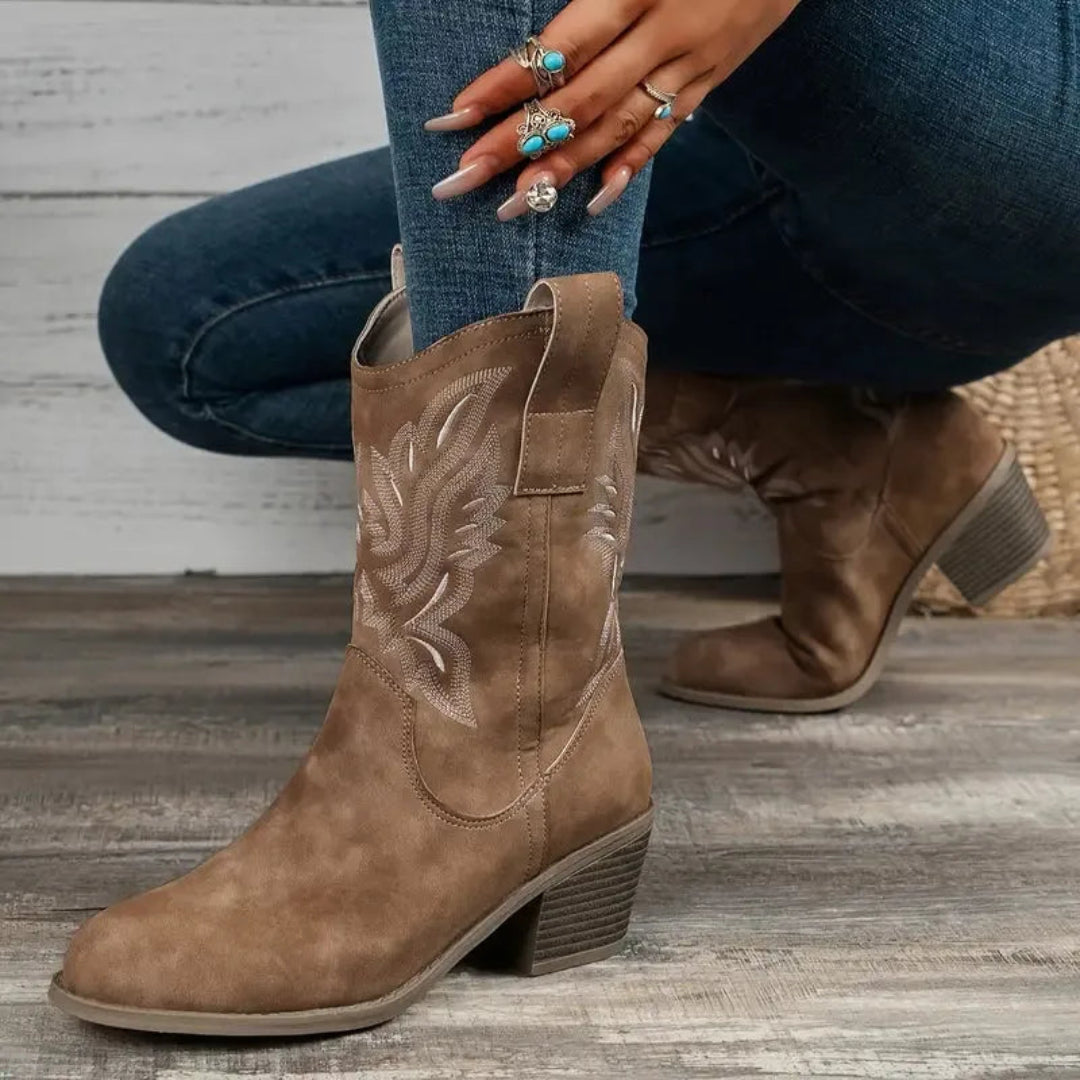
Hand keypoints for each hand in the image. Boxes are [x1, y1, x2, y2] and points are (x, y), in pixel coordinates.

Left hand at [426, 0, 799, 216]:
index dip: (507, 84)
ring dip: (564, 170)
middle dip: (517, 144)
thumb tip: (537, 42)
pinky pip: (667, 132)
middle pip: (580, 101)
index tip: (455, 118)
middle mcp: (664, 33)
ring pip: (619, 127)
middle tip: (462, 181)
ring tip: (512, 205)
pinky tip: (594, 201)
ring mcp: (690, 64)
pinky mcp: (710, 80)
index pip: (561, 48)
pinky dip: (631, 168)